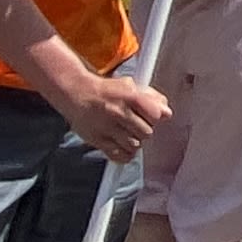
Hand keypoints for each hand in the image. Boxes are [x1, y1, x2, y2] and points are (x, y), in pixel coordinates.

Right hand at [49, 63, 170, 162]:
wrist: (75, 93)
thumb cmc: (104, 90)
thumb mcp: (129, 86)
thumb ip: (150, 98)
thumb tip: (166, 112)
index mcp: (129, 96)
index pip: (155, 115)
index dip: (155, 118)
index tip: (151, 117)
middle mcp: (119, 112)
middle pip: (146, 132)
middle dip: (144, 130)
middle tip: (136, 126)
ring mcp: (108, 127)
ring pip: (134, 145)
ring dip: (134, 142)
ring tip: (127, 134)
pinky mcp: (98, 140)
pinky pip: (120, 155)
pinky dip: (125, 154)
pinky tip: (123, 146)